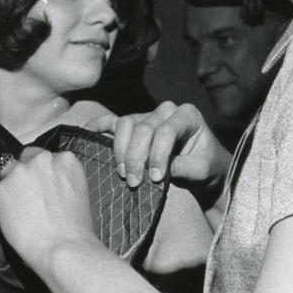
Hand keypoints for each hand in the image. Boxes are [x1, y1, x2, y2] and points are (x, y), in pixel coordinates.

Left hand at [0, 147, 101, 275]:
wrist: (64, 249)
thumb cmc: (75, 231)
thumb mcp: (77, 193)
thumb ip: (60, 180)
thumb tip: (45, 184)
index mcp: (66, 160)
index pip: (46, 156)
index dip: (41, 173)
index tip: (42, 187)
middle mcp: (43, 159)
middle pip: (26, 157)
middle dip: (25, 173)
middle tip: (28, 197)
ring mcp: (21, 171)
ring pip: (6, 171)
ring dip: (9, 185)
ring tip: (17, 208)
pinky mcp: (3, 188)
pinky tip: (11, 219)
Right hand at [90, 103, 228, 189]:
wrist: (203, 169)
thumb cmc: (205, 167)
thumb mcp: (201, 170)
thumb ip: (182, 167)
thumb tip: (157, 171)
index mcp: (187, 115)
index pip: (166, 130)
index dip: (158, 155)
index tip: (156, 178)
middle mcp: (166, 111)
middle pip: (143, 128)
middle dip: (136, 157)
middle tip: (135, 182)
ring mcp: (148, 116)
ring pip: (126, 125)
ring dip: (121, 150)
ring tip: (124, 173)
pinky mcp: (134, 126)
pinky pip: (113, 121)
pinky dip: (99, 125)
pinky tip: (87, 131)